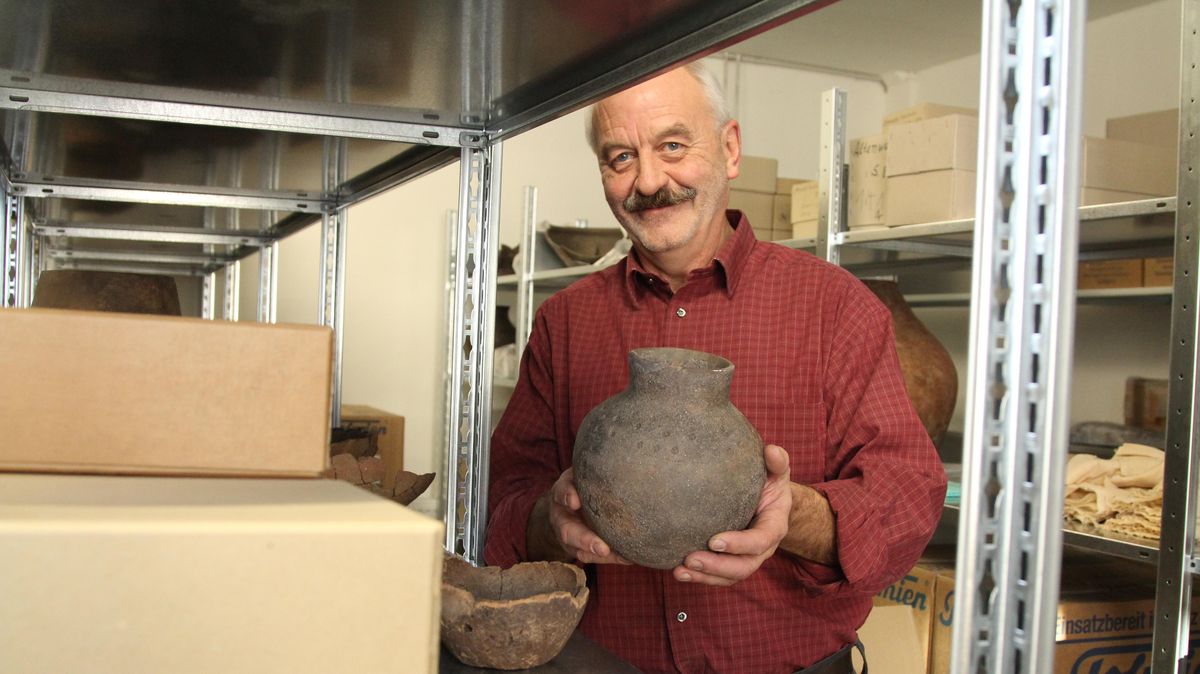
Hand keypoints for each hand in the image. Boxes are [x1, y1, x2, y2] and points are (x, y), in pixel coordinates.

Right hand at [546, 468, 630, 564]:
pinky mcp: (580, 549)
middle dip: (585, 540)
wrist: (570, 502)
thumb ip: (594, 466)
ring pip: (579, 550)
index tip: (575, 500)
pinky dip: (612, 558)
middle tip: (603, 548)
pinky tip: (630, 557)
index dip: (567, 495)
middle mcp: (562, 517)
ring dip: (599, 555)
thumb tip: (622, 452)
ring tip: (619, 557)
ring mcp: (570, 537)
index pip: (561, 492)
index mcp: (561, 493)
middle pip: (568, 531)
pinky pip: (594, 557)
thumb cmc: (583, 482)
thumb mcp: (583, 470)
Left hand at [673, 444, 791, 585]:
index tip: (715, 540)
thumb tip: (770, 450)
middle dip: (717, 566)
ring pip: (729, 576)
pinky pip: (717, 576)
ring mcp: (747, 558)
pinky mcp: (731, 562)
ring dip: (704, 576)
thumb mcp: (777, 471)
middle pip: (743, 566)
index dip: (740, 544)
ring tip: (679, 571)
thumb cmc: (770, 482)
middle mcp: (762, 548)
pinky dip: (699, 576)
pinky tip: (677, 571)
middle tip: (691, 559)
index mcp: (774, 526)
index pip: (760, 540)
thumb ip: (777, 462)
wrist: (769, 500)